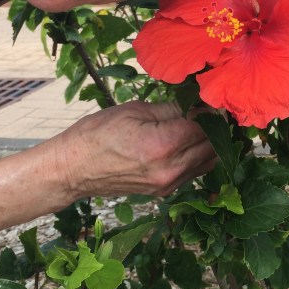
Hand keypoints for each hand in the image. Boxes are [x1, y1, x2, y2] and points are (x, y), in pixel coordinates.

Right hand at [53, 101, 216, 199]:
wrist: (73, 169)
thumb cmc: (97, 134)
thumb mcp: (134, 111)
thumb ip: (171, 109)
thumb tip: (197, 104)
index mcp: (162, 145)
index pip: (204, 125)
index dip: (211, 109)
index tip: (212, 97)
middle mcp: (170, 169)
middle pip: (211, 144)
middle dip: (215, 125)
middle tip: (212, 107)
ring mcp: (168, 184)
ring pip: (208, 161)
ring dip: (210, 142)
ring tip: (204, 123)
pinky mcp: (164, 191)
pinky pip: (195, 172)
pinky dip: (199, 155)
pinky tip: (191, 141)